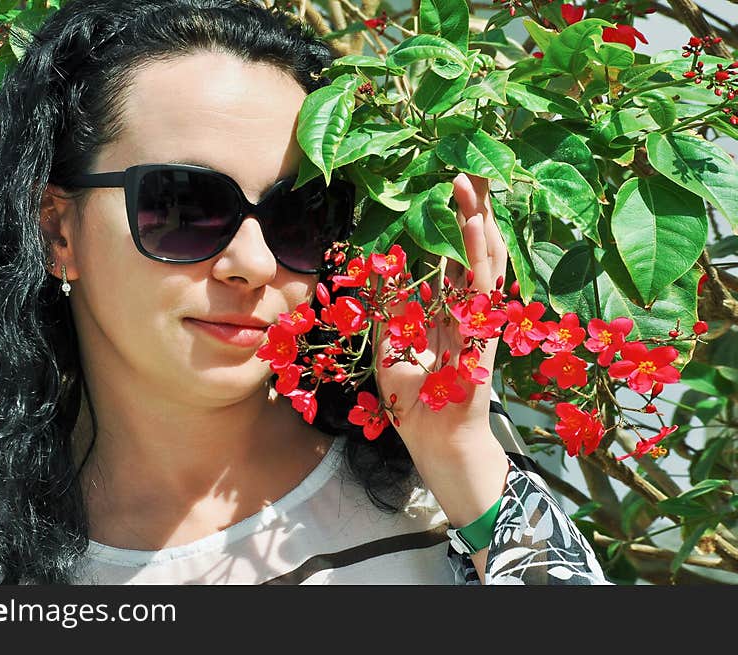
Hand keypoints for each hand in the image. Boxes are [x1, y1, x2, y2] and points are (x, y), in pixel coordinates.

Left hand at [372, 173, 508, 456]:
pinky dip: (479, 256)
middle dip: (472, 213)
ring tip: (473, 183)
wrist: (435, 443)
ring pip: (485, 260)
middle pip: (473, 251)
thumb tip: (382, 274)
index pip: (453, 259)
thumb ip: (389, 312)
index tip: (446, 193)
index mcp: (447, 312)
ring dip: (479, 221)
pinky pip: (482, 289)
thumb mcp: (390, 349)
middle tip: (467, 173)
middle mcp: (467, 310)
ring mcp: (479, 320)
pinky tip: (477, 225)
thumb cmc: (415, 403)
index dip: (452, 227)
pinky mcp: (484, 334)